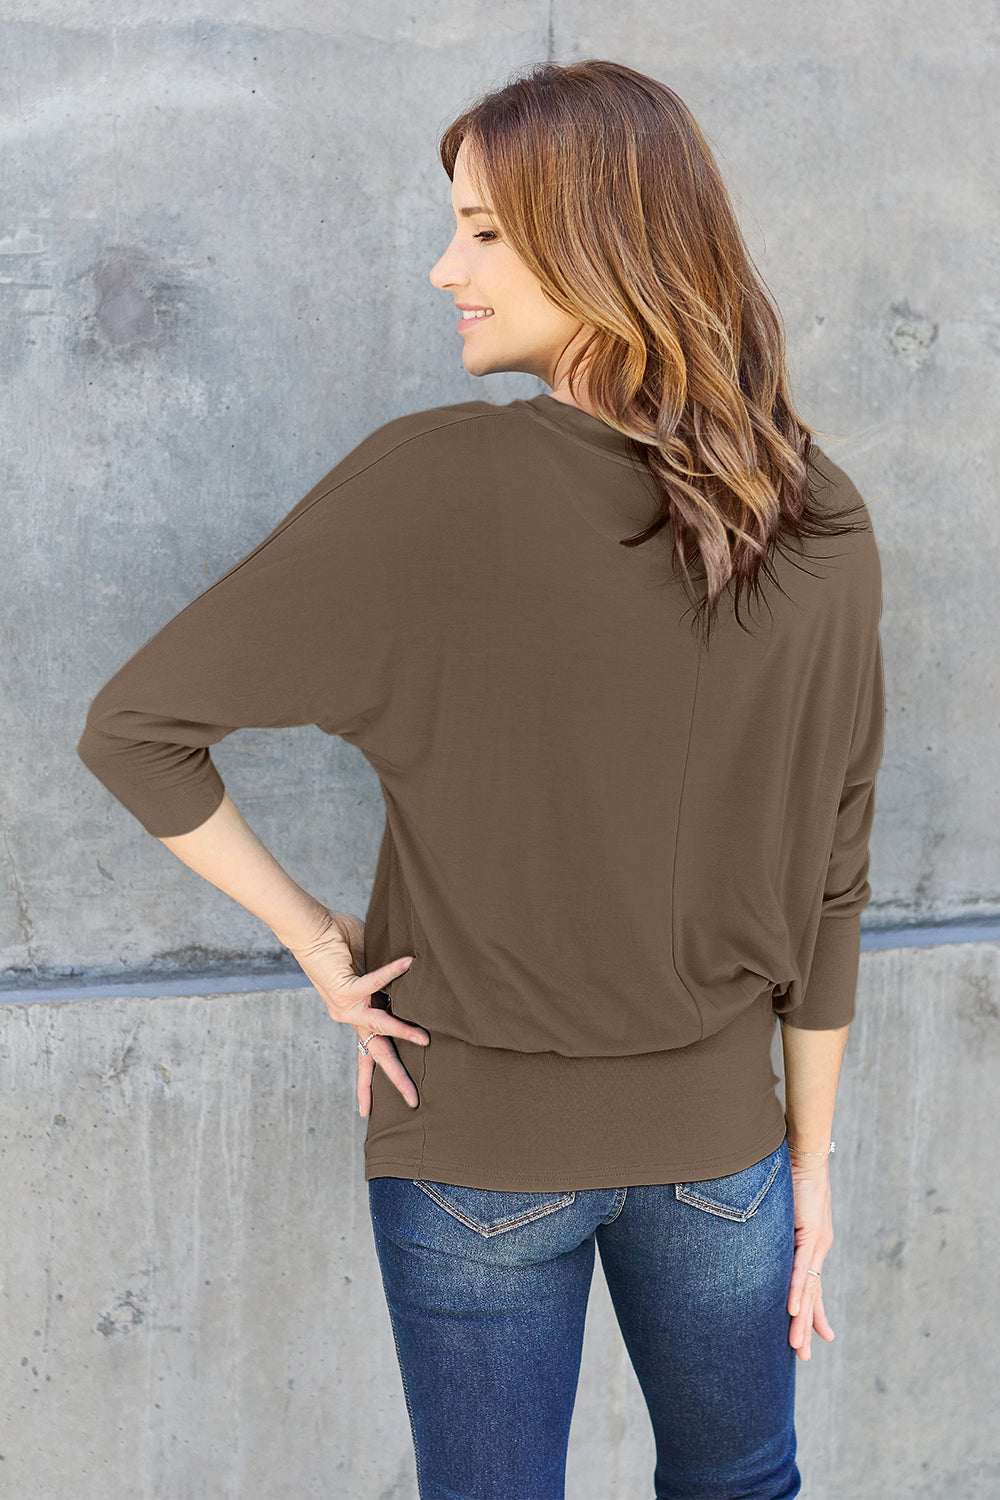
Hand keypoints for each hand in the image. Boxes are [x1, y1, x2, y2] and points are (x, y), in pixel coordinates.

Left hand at [287, 907, 428, 1117]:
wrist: (311, 931)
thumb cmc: (337, 944)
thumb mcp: (366, 966)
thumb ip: (384, 977)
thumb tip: (410, 974)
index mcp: (353, 1015)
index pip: (364, 1053)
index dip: (368, 1082)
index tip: (368, 1110)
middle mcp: (348, 1016)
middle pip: (374, 1055)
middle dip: (394, 1079)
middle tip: (412, 1102)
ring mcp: (346, 1006)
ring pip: (380, 1027)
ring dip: (403, 1032)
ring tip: (425, 1039)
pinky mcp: (345, 988)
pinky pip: (375, 984)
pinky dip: (392, 972)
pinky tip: (408, 963)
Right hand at [786, 1155, 835, 1360]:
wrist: (805, 1151)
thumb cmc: (791, 1173)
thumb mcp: (781, 1207)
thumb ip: (774, 1226)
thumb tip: (752, 1233)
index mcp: (811, 1243)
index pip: (812, 1284)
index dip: (813, 1310)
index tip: (818, 1335)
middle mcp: (818, 1247)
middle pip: (813, 1295)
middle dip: (808, 1326)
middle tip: (804, 1356)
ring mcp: (816, 1242)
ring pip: (808, 1289)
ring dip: (801, 1319)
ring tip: (798, 1347)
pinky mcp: (810, 1234)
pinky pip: (801, 1269)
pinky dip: (798, 1291)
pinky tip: (793, 1311)